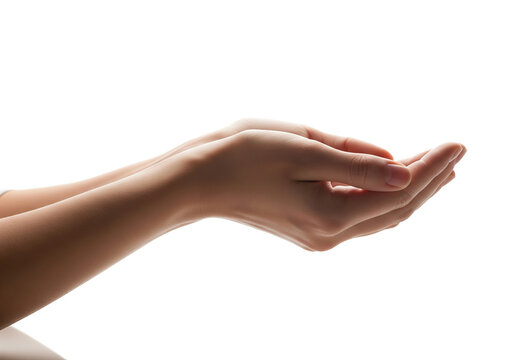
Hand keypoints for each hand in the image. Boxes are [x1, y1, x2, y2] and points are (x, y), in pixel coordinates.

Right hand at [175, 127, 465, 250]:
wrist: (198, 181)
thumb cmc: (243, 157)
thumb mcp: (304, 149)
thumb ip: (356, 163)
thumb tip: (402, 170)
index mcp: (330, 215)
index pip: (398, 192)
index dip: (431, 168)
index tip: (456, 145)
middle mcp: (329, 234)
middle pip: (395, 209)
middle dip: (428, 181)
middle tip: (454, 154)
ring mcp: (318, 236)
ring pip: (378, 214)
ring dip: (408, 191)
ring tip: (434, 167)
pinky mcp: (307, 229)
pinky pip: (357, 215)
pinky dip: (380, 197)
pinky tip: (391, 182)